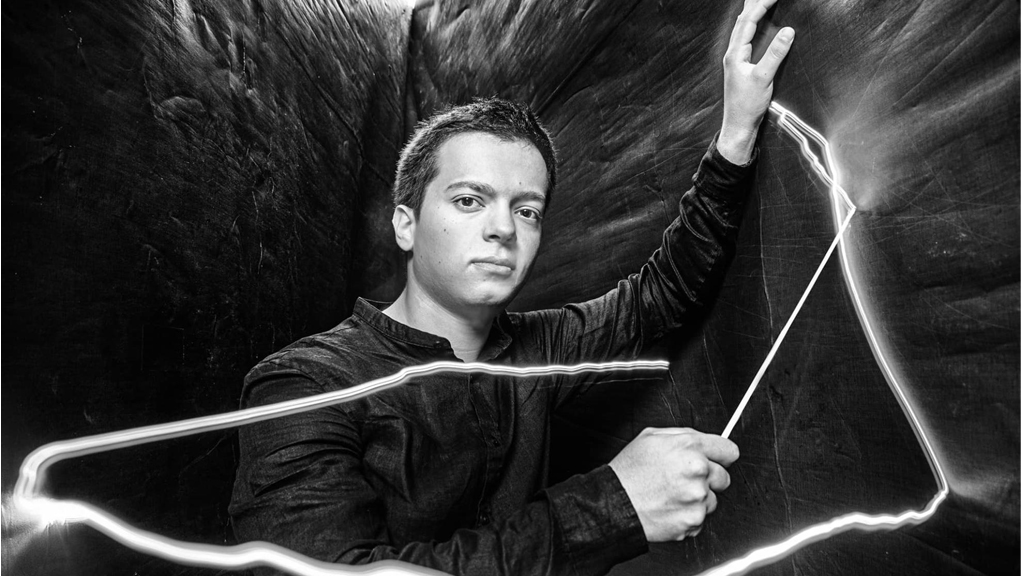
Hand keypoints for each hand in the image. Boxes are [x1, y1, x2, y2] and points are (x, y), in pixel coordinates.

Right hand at [609, 427, 738, 541]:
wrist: (614, 503)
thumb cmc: (629, 471)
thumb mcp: (651, 437)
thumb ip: (683, 435)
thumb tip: (703, 440)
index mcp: (690, 448)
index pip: (729, 451)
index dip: (722, 455)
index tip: (719, 460)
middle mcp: (698, 472)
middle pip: (724, 478)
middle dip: (709, 479)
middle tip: (684, 481)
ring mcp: (697, 499)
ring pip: (713, 500)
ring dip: (697, 499)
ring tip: (672, 495)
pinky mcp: (693, 521)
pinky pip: (700, 519)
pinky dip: (688, 516)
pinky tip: (670, 508)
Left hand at [718, 0, 794, 163]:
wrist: (739, 125)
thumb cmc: (747, 105)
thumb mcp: (764, 78)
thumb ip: (775, 54)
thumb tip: (787, 31)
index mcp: (735, 54)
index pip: (748, 22)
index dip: (760, 6)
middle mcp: (732, 54)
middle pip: (742, 22)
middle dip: (753, 5)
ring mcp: (735, 60)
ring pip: (742, 29)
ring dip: (750, 13)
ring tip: (757, 2)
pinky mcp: (741, 66)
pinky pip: (745, 39)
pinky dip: (751, 26)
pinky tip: (755, 27)